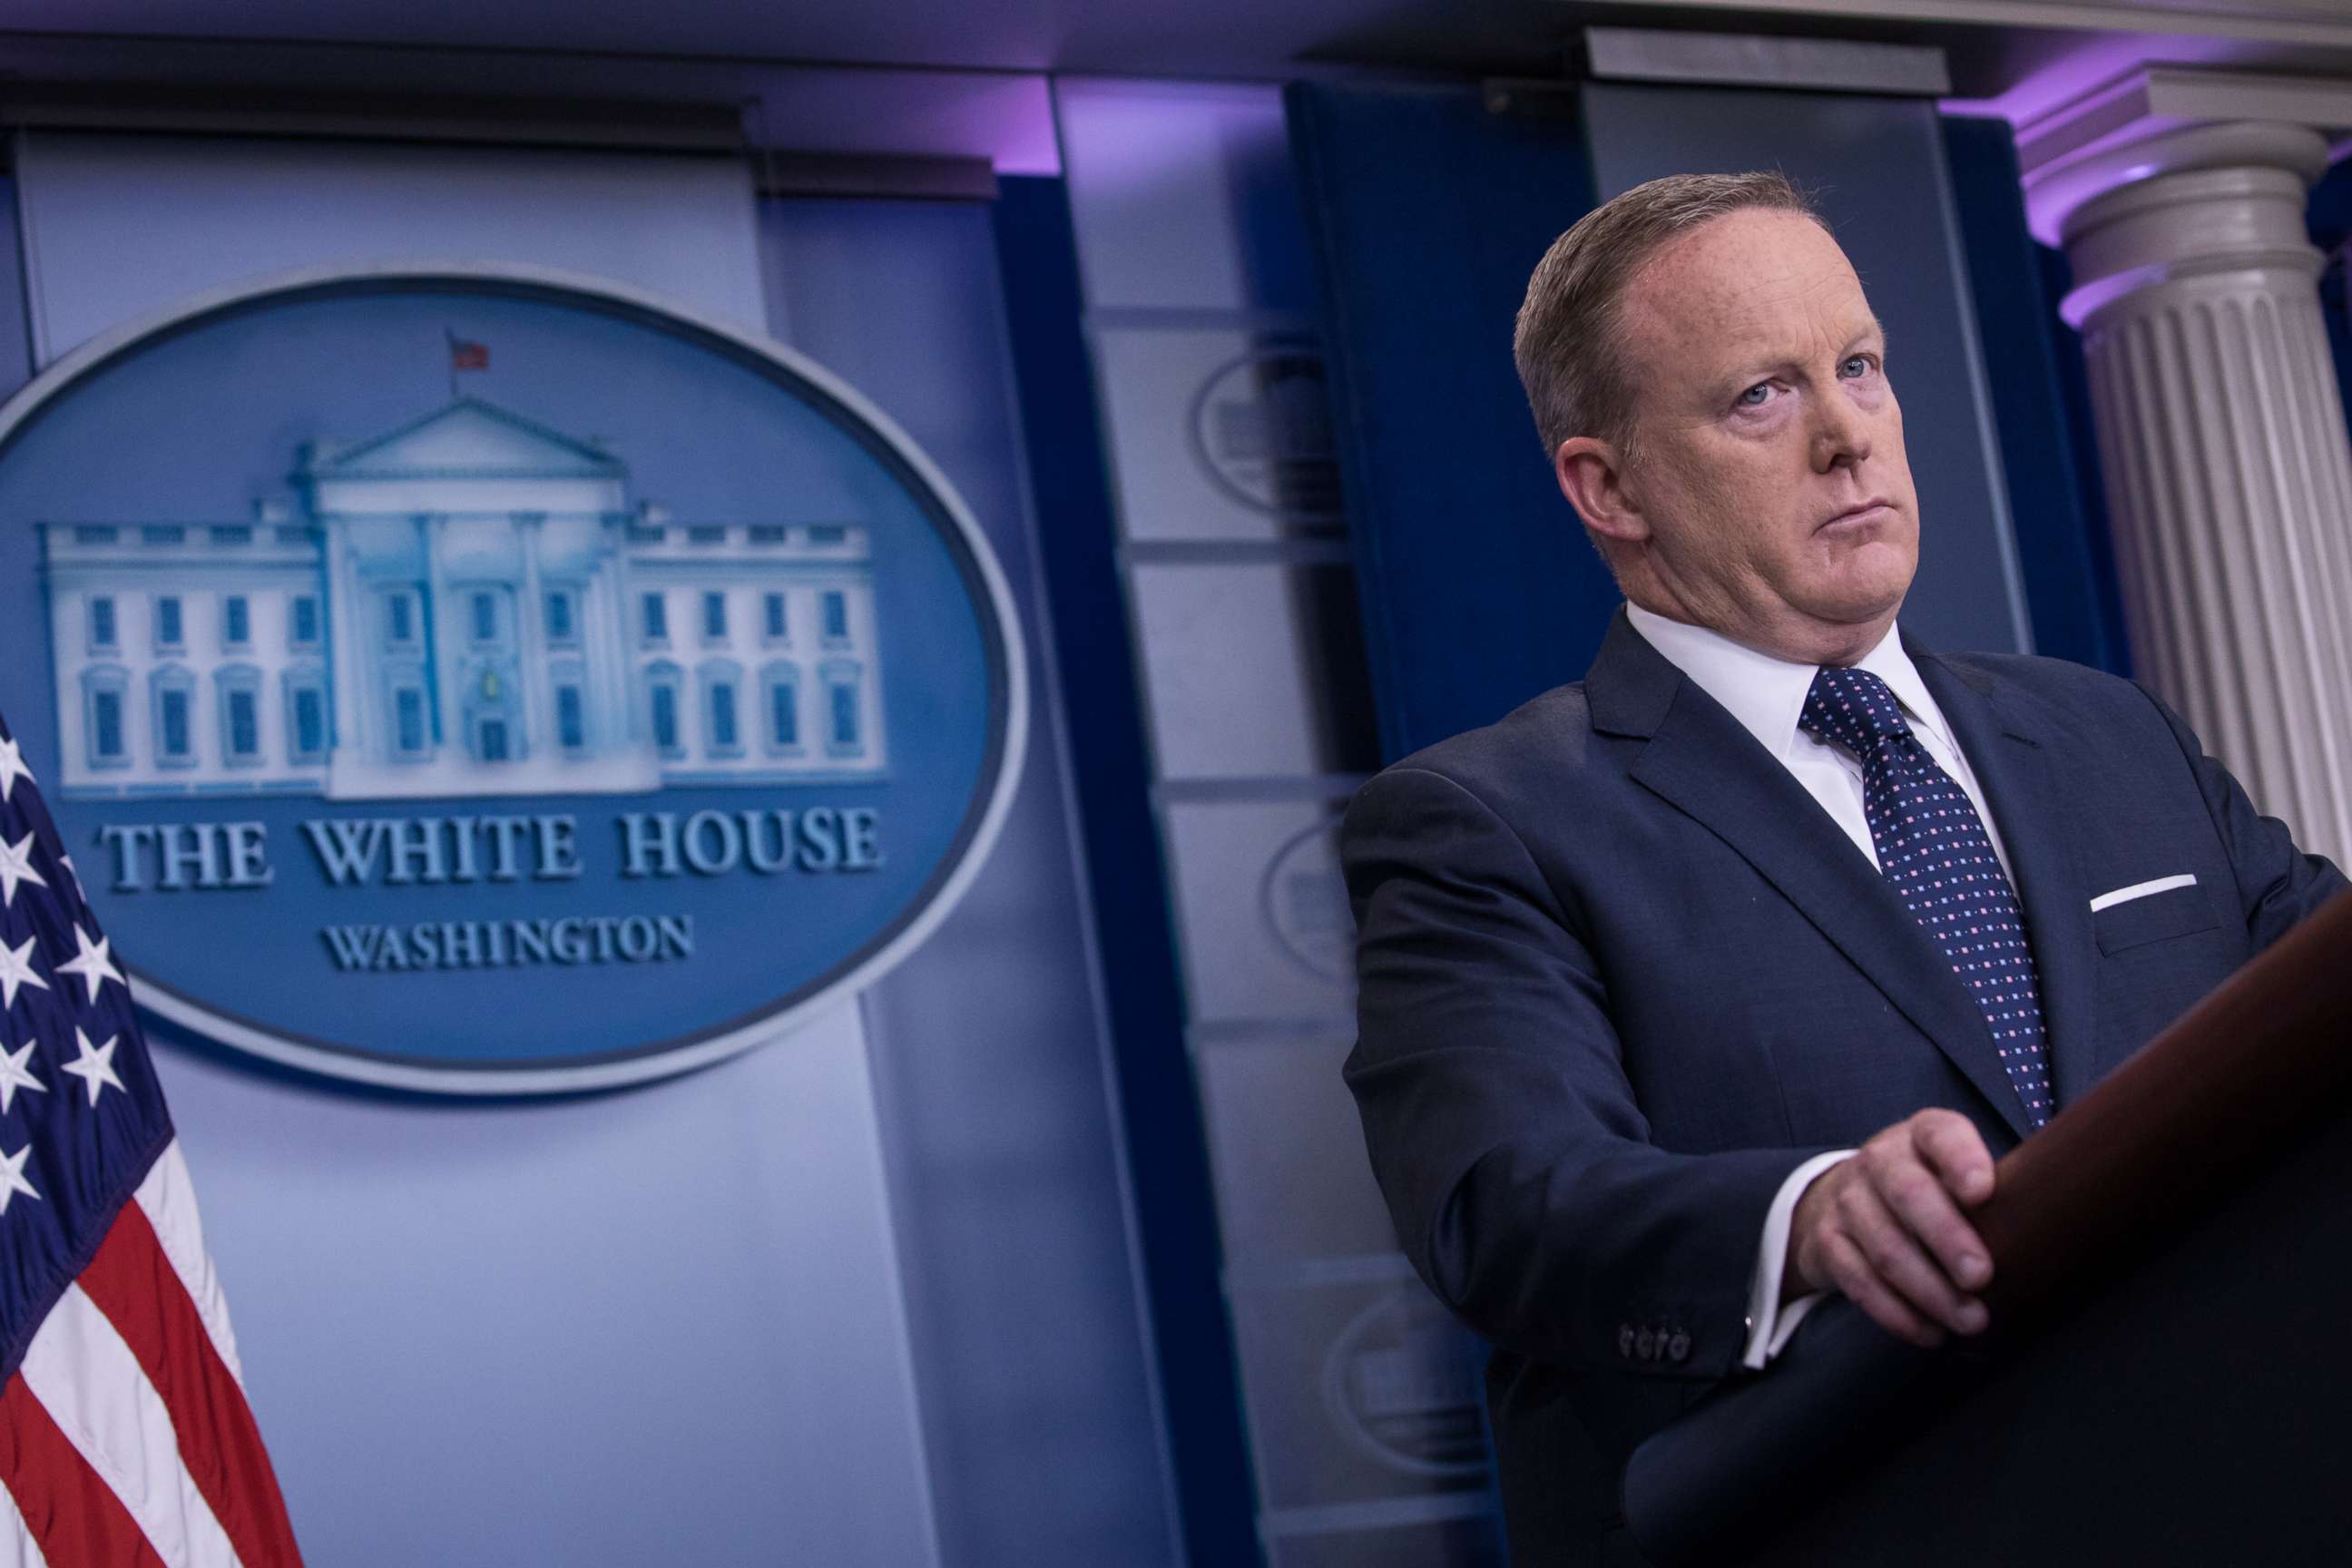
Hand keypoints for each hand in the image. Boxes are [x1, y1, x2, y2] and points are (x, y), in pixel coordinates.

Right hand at [1785, 1109, 1996, 1347]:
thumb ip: (1995, 1192)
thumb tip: (2059, 1235)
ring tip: (1971, 1322)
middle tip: (1981, 1278)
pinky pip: (1858, 1281)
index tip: (1983, 1193)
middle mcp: (1879, 1161)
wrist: (1843, 1200)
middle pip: (1908, 1194)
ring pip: (1884, 1246)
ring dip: (1929, 1290)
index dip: (1961, 1159)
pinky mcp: (1827, 1241)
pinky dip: (1896, 1313)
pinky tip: (1930, 1333)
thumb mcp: (1954, 1174)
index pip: (1941, 1135)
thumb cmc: (1928, 1192)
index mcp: (1922, 1136)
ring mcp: (1848, 1200)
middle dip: (1947, 1238)